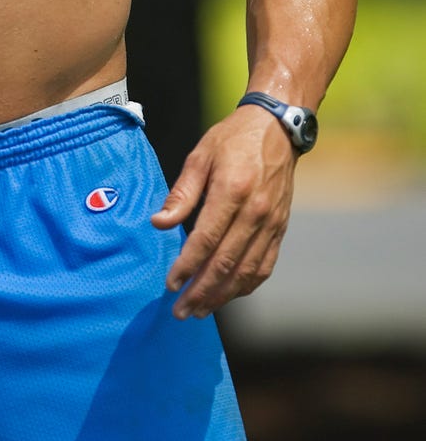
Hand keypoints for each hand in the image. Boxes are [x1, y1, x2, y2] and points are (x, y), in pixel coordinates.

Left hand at [151, 106, 296, 319]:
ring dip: (222, 295)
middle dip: (201, 291)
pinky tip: (228, 294)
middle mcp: (255, 212)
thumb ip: (181, 193)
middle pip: (226, 263)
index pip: (206, 240)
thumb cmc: (232, 140)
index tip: (171, 284)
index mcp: (232, 191)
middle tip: (181, 311)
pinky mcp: (281, 228)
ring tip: (201, 310)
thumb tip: (159, 223)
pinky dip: (246, 285)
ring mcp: (271, 223)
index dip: (187, 266)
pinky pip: (264, 265)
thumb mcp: (200, 156)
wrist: (277, 129)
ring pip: (246, 271)